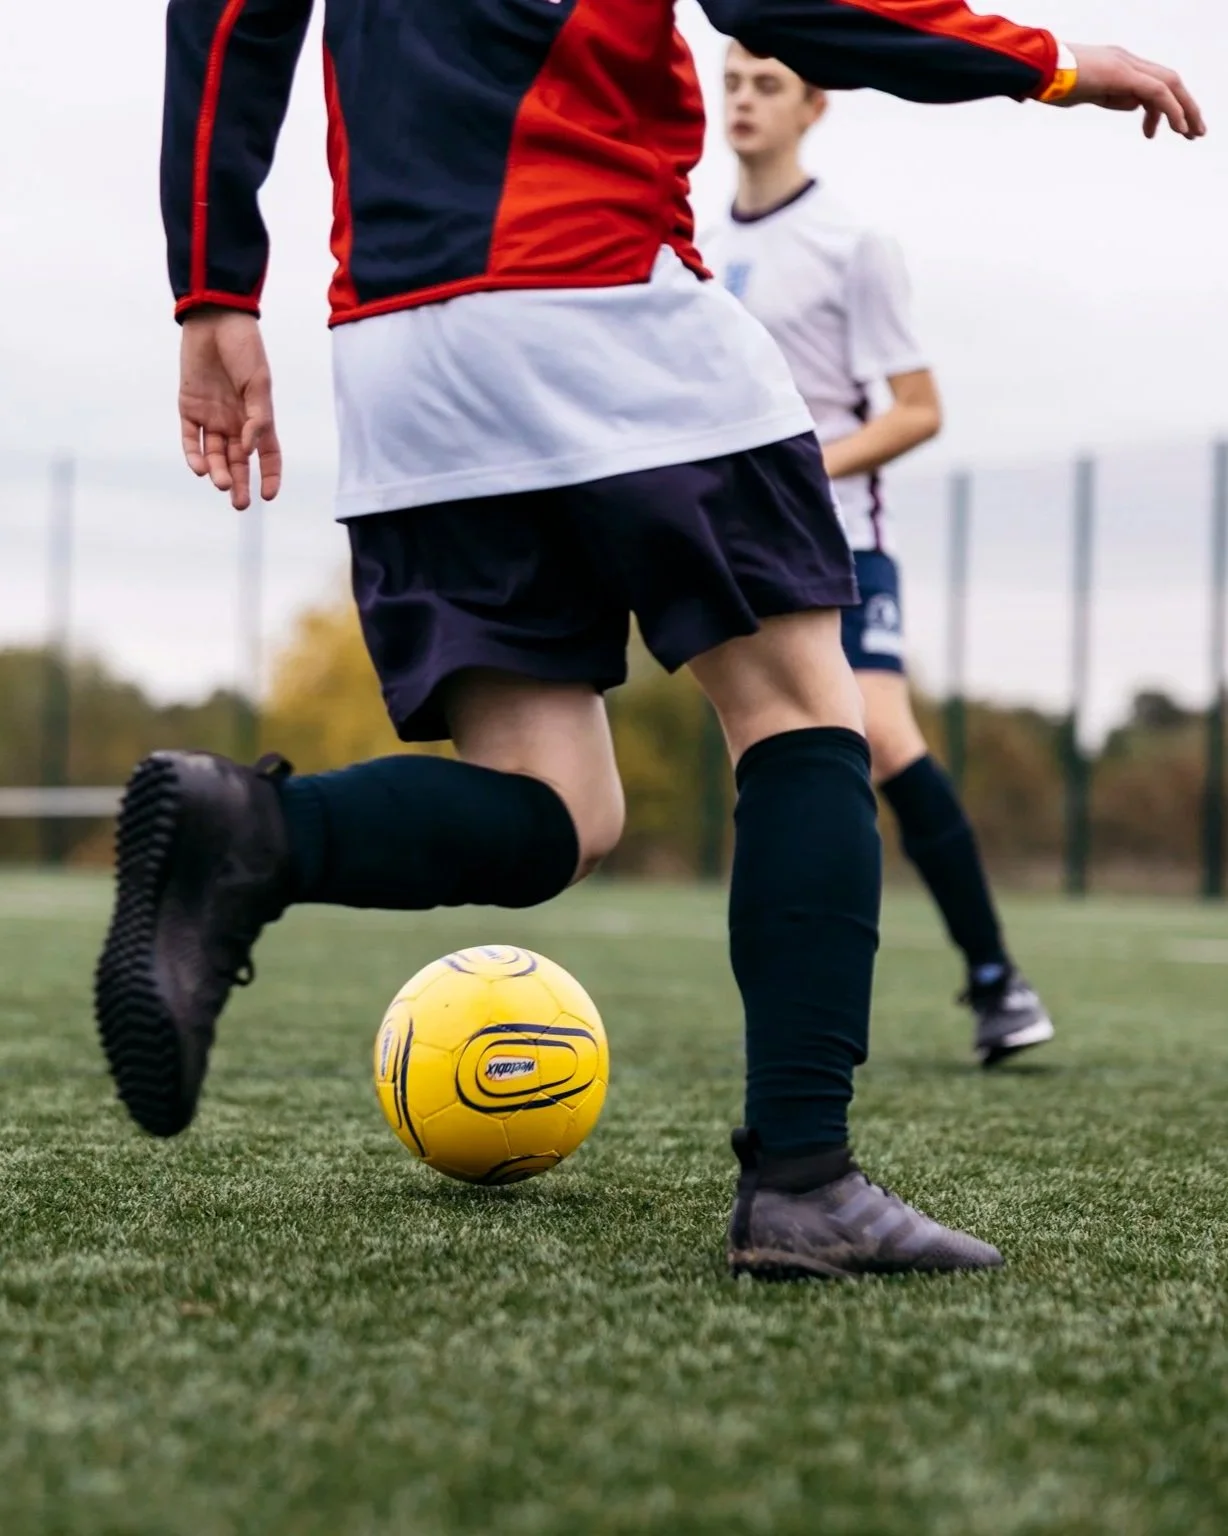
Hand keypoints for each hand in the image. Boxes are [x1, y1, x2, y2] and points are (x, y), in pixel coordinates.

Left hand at [179, 309, 282, 509]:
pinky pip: (191, 438)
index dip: (270, 476)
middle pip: (239, 462)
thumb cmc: (244, 349)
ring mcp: (212, 417)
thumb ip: (256, 417)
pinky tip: (200, 468)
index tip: (268, 495)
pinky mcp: (189, 409)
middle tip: (239, 504)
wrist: (214, 320)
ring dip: (218, 472)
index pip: (268, 455)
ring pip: (215, 454)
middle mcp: (236, 422)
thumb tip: (249, 449)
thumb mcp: (258, 383)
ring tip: (221, 484)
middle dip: (239, 484)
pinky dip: (194, 455)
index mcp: (259, 417)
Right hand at [1065, 46, 1205, 140]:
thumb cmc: (1051, 83)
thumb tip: (1126, 103)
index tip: (1153, 132)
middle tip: (1191, 132)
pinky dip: (1172, 110)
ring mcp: (1126, 65)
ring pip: (1169, 85)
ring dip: (1185, 110)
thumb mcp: (1084, 93)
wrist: (1038, 69)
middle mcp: (1126, 61)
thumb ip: (1105, 95)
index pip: (1150, 83)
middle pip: (1168, 81)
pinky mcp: (1123, 74)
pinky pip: (1158, 92)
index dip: (1160, 108)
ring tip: (1191, 134)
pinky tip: (1179, 128)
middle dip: (1184, 107)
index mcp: (1117, 65)